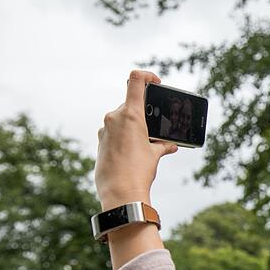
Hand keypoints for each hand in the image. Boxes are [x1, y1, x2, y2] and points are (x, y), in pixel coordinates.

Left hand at [95, 70, 177, 209]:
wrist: (120, 193)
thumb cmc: (139, 171)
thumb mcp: (155, 154)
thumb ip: (162, 144)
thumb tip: (170, 145)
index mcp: (130, 114)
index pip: (135, 80)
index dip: (147, 76)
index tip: (156, 82)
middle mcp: (114, 117)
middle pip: (131, 104)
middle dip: (144, 112)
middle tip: (155, 126)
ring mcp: (105, 129)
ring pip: (122, 119)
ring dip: (134, 126)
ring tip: (145, 143)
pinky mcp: (100, 141)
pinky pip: (114, 131)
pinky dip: (125, 136)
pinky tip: (133, 152)